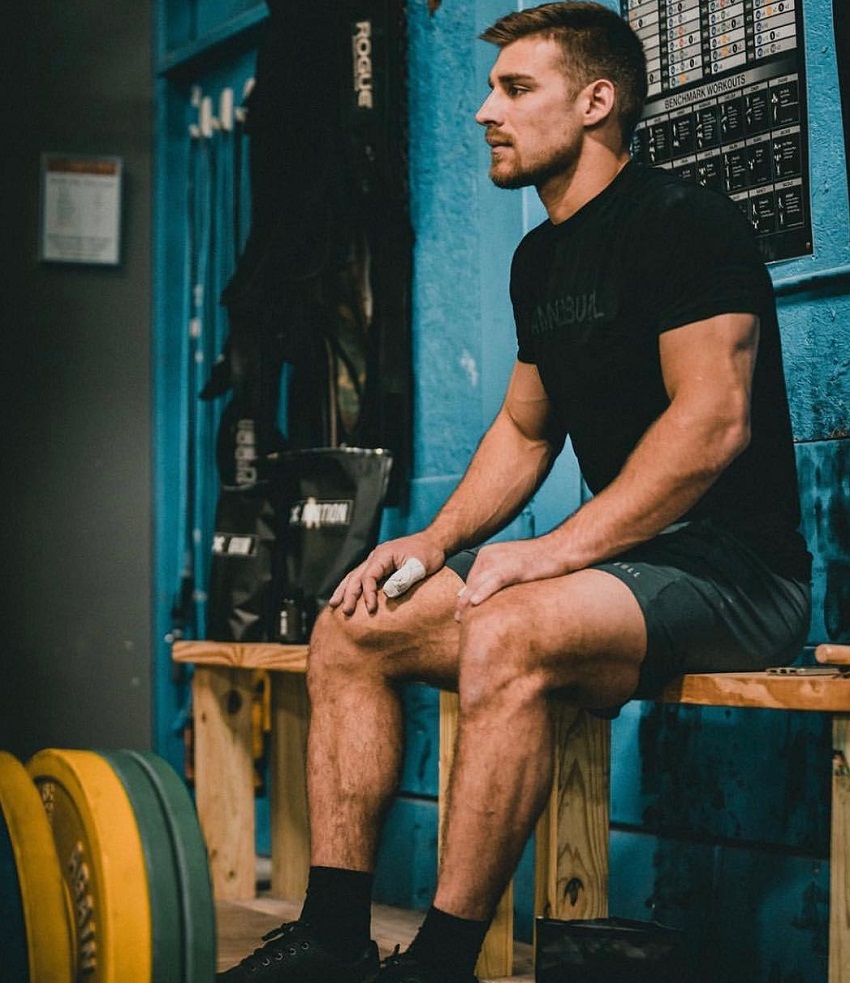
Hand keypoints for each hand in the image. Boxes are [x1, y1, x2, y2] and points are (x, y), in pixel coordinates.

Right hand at [329, 533, 446, 614]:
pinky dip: (352, 586)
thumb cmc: (428, 553)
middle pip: (356, 576)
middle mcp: (376, 556)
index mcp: (383, 555)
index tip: (370, 609)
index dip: (367, 593)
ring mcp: (376, 560)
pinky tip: (346, 595)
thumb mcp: (419, 566)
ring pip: (354, 575)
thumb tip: (387, 592)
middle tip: (344, 611)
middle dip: (349, 594)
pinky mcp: (380, 565)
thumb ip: (403, 579)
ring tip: (333, 604)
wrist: (434, 541)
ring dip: (344, 590)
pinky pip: (362, 576)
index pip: (369, 576)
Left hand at [454, 539, 566, 620]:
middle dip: (463, 601)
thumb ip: (496, 578)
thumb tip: (480, 596)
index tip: (461, 611)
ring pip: (478, 584)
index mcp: (488, 554)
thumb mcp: (513, 566)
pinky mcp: (513, 567)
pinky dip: (483, 592)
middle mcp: (489, 555)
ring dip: (467, 602)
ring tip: (461, 619)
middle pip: (471, 582)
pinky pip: (493, 582)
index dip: (465, 596)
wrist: (561, 548)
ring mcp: (500, 560)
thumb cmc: (540, 560)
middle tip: (457, 620)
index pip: (472, 579)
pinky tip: (474, 603)